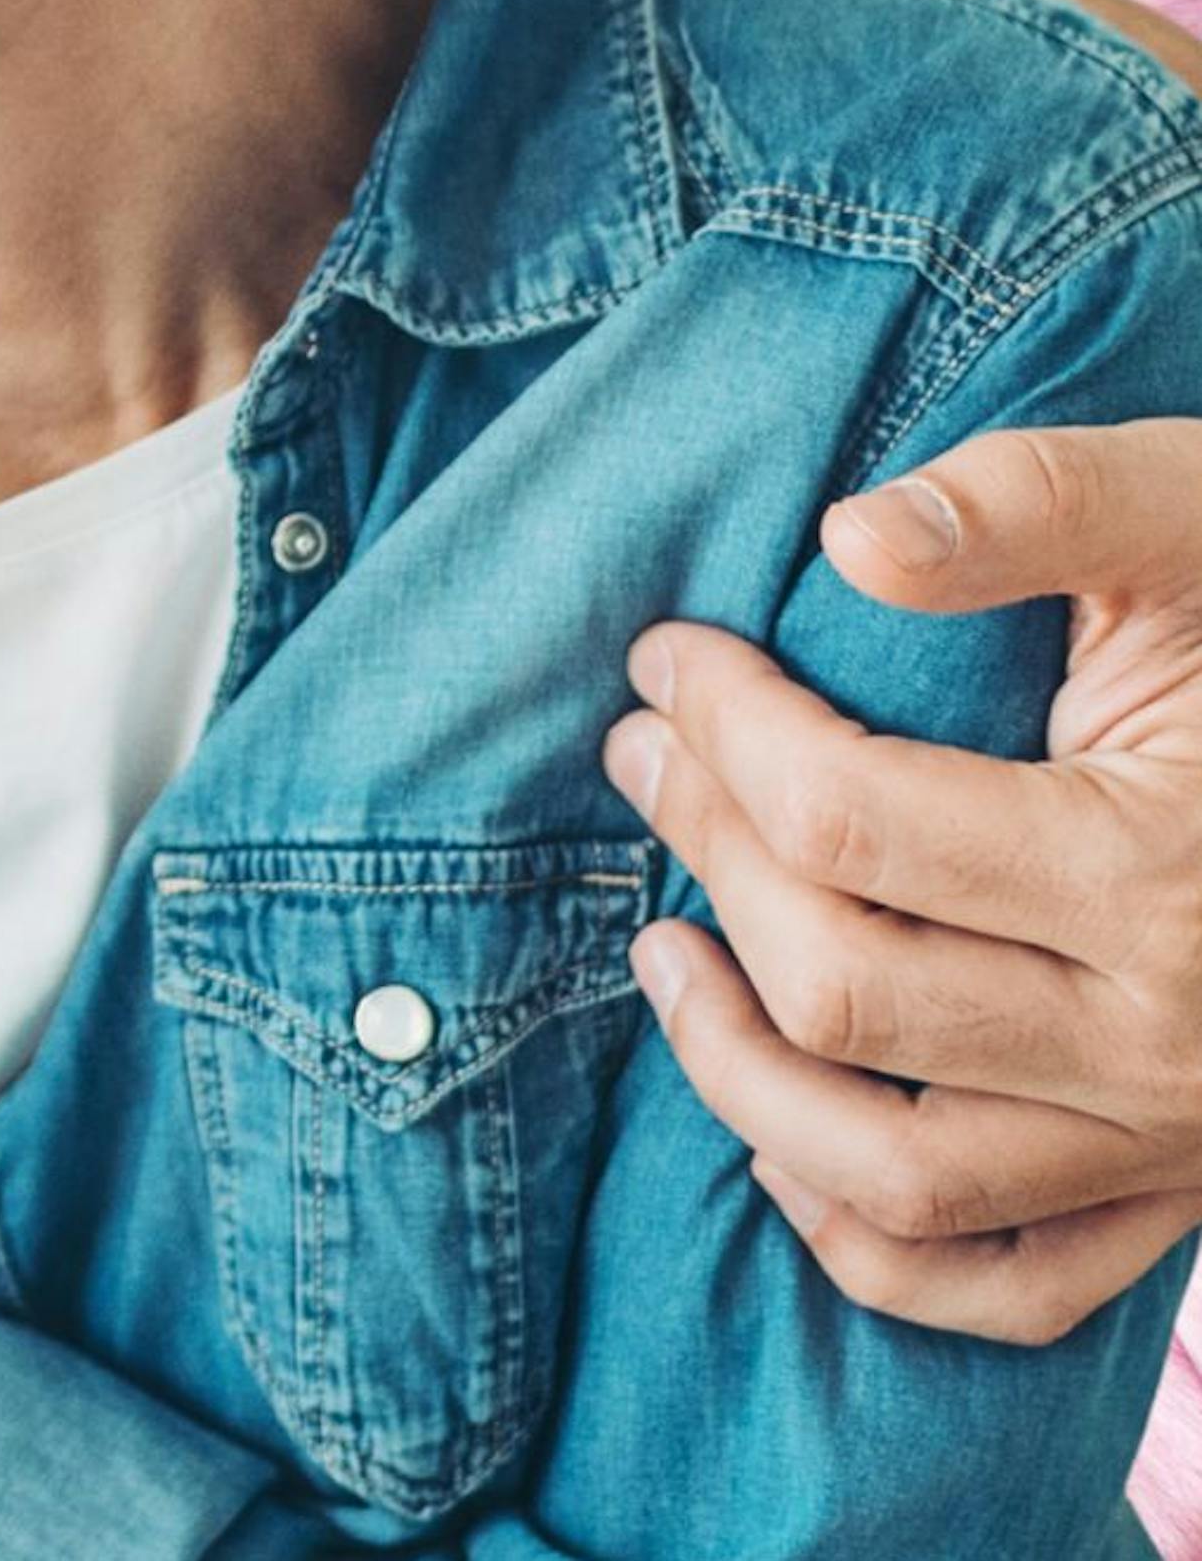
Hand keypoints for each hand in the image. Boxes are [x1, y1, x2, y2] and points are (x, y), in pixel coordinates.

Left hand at [606, 419, 1201, 1339]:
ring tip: (657, 945)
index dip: (721, 727)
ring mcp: (1175, 1146)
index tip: (664, 659)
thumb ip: (1034, 505)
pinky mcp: (1180, 1199)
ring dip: (739, 1069)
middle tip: (641, 753)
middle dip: (708, 853)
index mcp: (1161, 873)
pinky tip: (776, 1140)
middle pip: (844, 988)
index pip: (851, 824)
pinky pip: (1007, 1283)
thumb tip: (850, 542)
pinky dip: (869, 1239)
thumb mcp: (1186, 514)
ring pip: (897, 1175)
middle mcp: (1166, 1045)